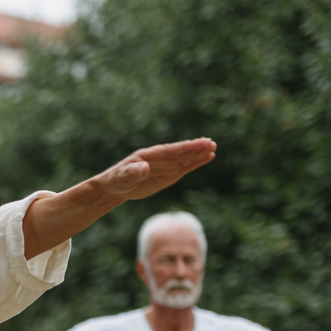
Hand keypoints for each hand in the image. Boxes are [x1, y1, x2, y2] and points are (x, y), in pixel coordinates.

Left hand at [92, 138, 216, 200]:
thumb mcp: (123, 177)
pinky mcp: (169, 174)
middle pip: (180, 152)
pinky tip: (208, 157)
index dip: (184, 148)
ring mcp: (166, 165)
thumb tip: (144, 168)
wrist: (116, 186)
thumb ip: (133, 173)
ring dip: (199, 153)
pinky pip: (185, 167)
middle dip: (195, 148)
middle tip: (211, 143)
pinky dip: (196, 162)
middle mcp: (161, 158)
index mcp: (150, 155)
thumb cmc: (117, 180)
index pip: (170, 150)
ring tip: (213, 147)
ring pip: (185, 158)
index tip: (197, 144)